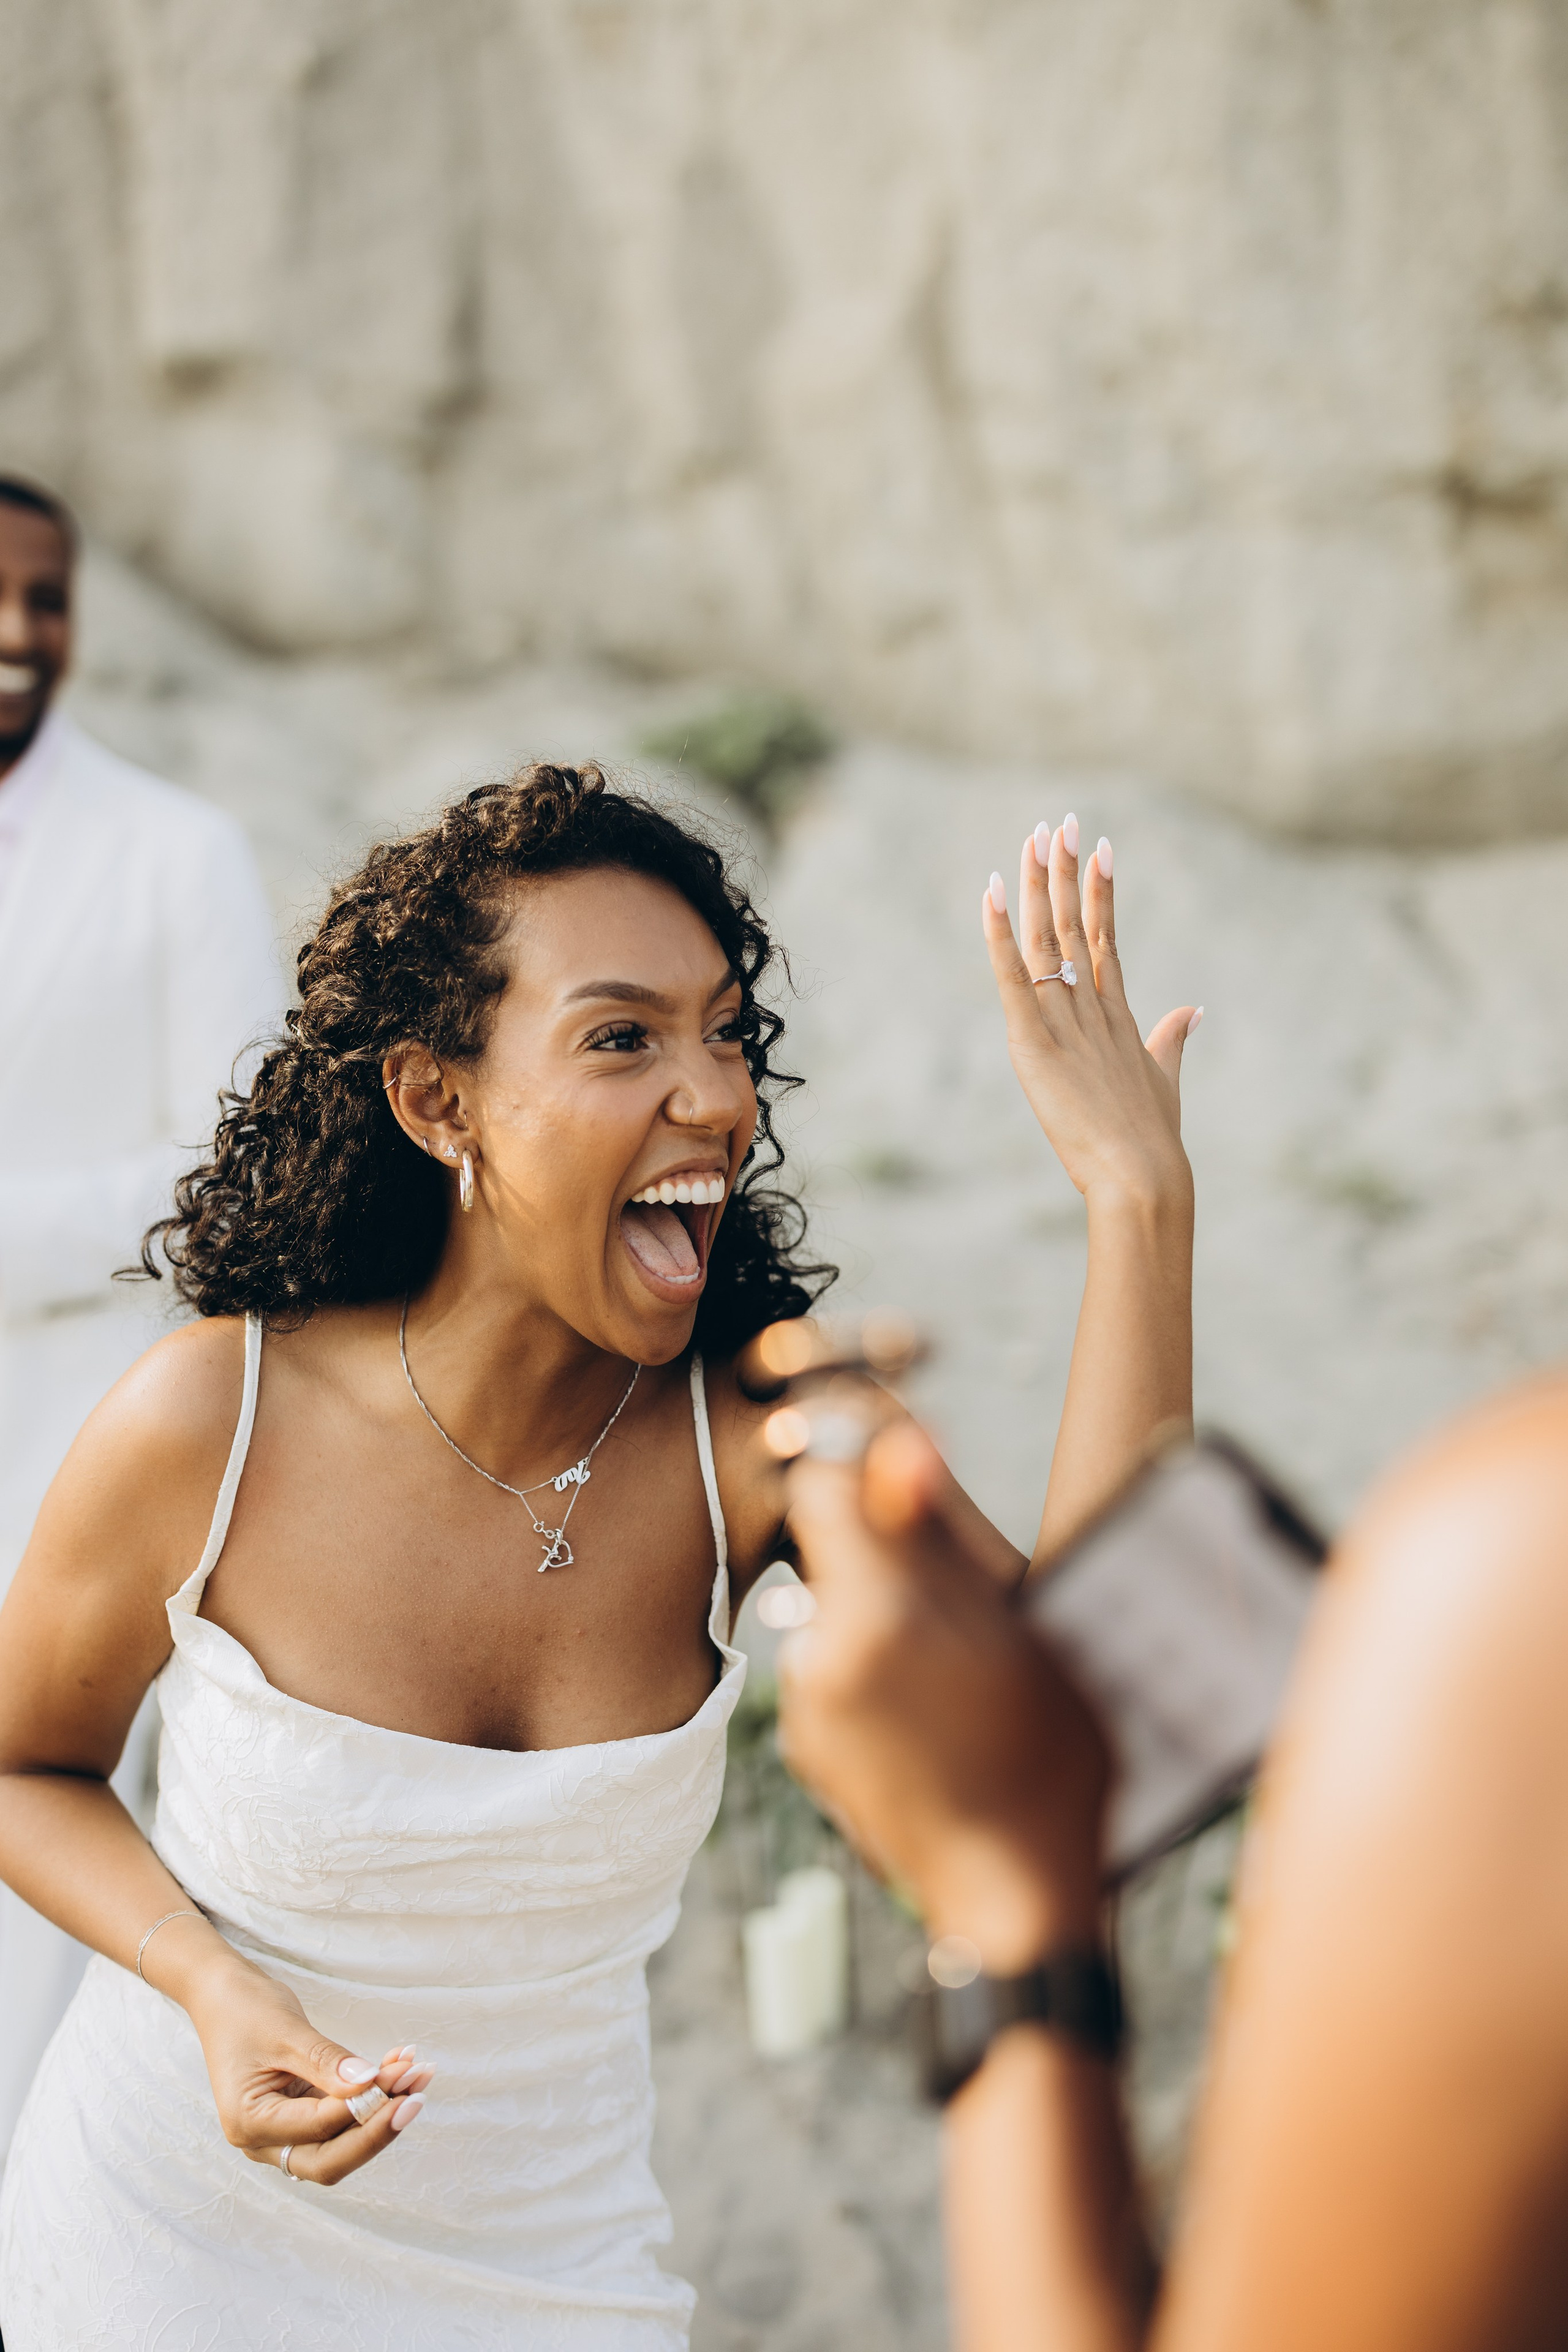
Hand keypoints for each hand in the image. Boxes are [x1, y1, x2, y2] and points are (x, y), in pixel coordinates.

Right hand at [179, 1947, 432, 2185]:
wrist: (223, 1996)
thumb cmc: (246, 2010)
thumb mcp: (287, 2032)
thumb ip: (327, 2062)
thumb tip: (371, 2083)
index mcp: (248, 2123)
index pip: (318, 2131)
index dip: (364, 2108)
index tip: (400, 2076)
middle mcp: (262, 2141)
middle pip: (330, 2159)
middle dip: (378, 2129)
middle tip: (417, 2095)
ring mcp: (281, 2133)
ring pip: (340, 2143)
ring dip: (381, 2111)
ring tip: (418, 2072)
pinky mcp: (299, 2116)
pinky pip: (340, 2119)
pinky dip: (369, 2097)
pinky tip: (399, 2066)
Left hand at [778, 1418, 1112, 1970]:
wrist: (1016, 1903)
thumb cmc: (1048, 1761)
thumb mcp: (1020, 1630)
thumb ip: (945, 1535)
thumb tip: (898, 1440)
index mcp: (878, 1616)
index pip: (822, 1484)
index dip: (861, 1467)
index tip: (906, 1476)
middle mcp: (821, 1657)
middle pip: (831, 1552)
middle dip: (888, 1555)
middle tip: (965, 1602)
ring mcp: (806, 1711)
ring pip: (836, 1614)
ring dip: (886, 1620)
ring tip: (963, 1678)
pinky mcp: (807, 1752)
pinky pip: (834, 1676)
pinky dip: (875, 1677)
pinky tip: (935, 1721)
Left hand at [982, 816, 1196, 1210]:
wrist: (1145, 1177)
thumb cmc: (1154, 1140)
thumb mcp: (1161, 1080)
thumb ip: (1172, 1041)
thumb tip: (1193, 1011)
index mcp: (1119, 1017)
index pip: (1106, 939)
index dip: (1100, 892)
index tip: (1099, 847)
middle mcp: (1093, 1009)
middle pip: (1076, 927)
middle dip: (1067, 872)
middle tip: (1060, 821)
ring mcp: (1065, 1022)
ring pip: (1048, 940)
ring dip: (1040, 886)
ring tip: (1036, 836)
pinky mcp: (1034, 1044)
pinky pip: (1011, 978)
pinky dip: (999, 935)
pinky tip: (994, 891)